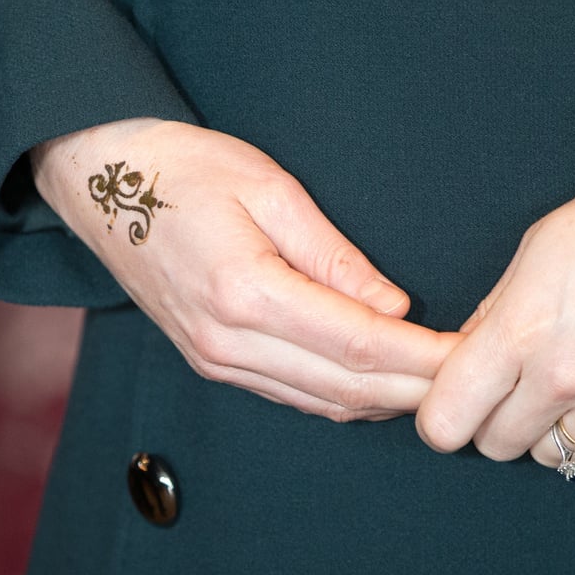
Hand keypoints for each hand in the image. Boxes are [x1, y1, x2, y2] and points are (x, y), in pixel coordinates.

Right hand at [32, 119, 460, 421]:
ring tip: (437, 386)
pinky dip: (345, 399)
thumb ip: (336, 257)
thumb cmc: (186, 171)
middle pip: (347, 388)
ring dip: (385, 402)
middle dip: (416, 390)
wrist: (103, 186)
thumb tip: (394, 310)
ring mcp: (216, 361)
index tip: (469, 358)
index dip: (422, 359)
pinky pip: (294, 397)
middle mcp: (228, 342)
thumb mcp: (269, 189)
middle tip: (471, 382)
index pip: (358, 344)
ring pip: (323, 403)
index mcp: (245, 293)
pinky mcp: (213, 364)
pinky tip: (380, 387)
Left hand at [416, 154, 574, 464]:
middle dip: (494, 422)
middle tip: (512, 387)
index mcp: (520, 334)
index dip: (441, 418)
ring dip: (551, 427)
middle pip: (495, 448)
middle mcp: (566, 380)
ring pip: (553, 456)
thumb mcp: (535, 250)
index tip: (454, 403)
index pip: (445, 423)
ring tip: (572, 378)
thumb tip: (465, 358)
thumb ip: (493, 315)